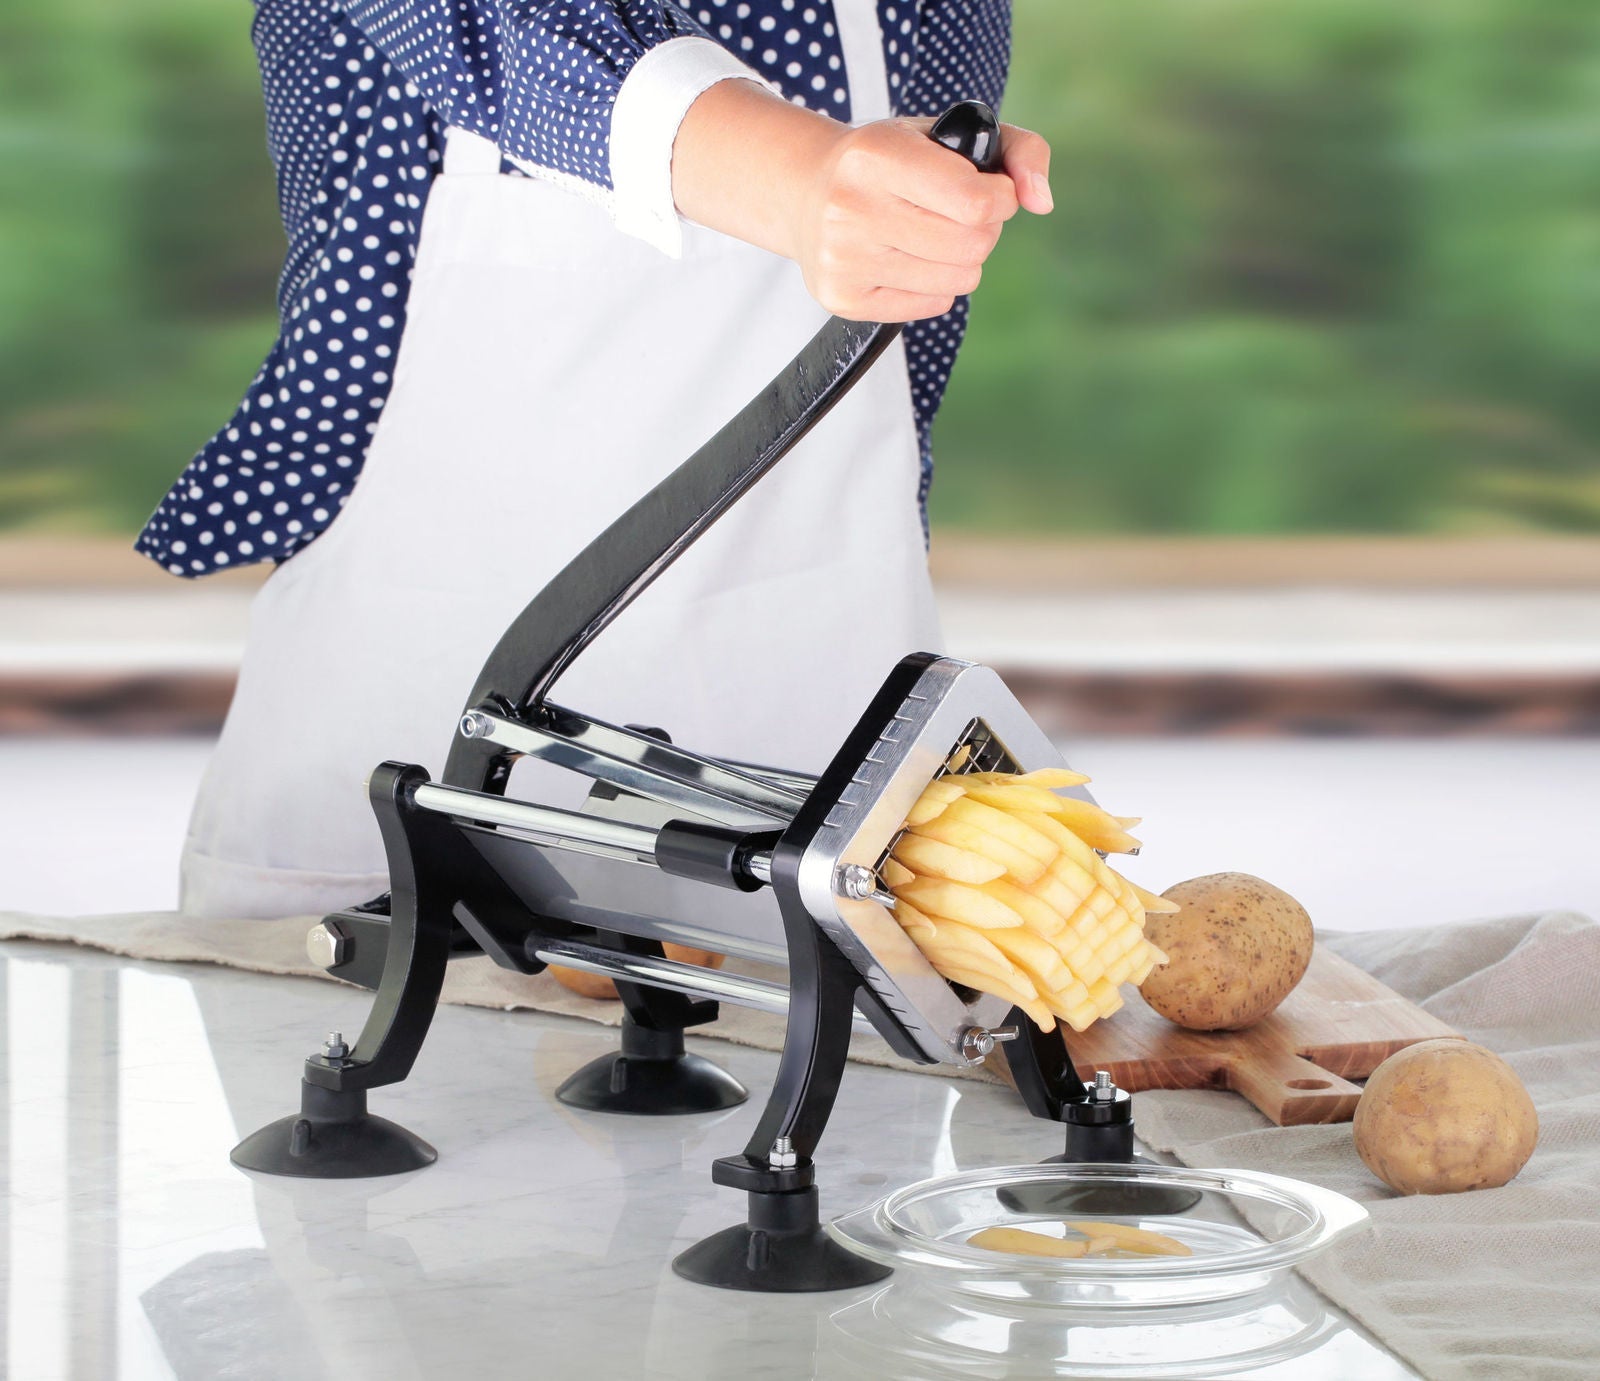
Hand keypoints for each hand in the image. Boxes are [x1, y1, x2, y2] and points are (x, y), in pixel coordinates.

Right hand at [672, 83, 1051, 321]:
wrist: (806, 190)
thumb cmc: (889, 159)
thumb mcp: (947, 131)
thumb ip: (1018, 149)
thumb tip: (1042, 202)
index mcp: (876, 155)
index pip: (975, 202)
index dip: (1001, 200)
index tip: (990, 191)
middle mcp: (851, 208)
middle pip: (971, 246)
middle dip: (984, 231)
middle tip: (960, 215)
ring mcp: (843, 259)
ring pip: (957, 280)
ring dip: (962, 260)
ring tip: (933, 236)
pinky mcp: (842, 298)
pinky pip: (932, 305)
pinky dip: (935, 286)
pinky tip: (909, 260)